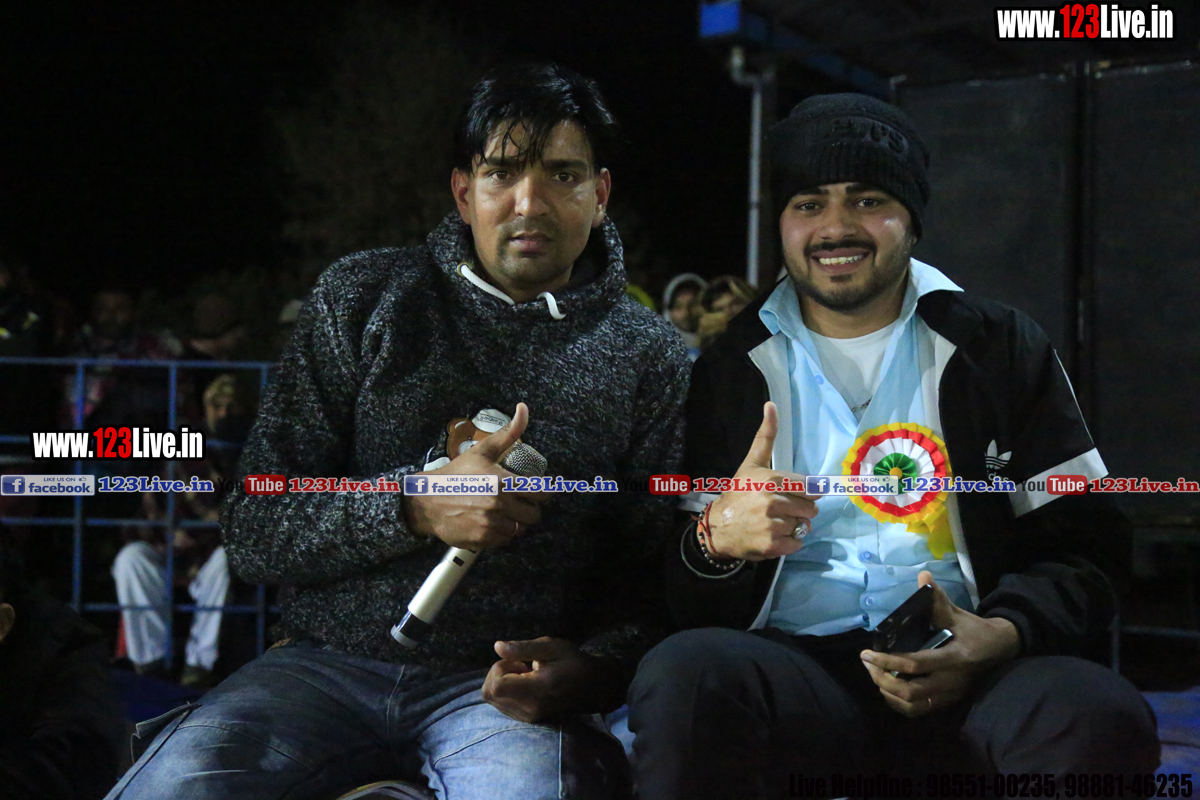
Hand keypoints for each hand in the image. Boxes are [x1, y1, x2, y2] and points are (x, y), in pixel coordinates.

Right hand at [402, 403, 546, 549]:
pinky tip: (493, 524)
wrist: (426, 500)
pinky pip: (505, 541)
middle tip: (522, 505)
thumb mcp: (483, 451)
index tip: (540, 493)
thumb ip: (508, 433)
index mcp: (504, 481)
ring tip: (506, 514)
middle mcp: (500, 504)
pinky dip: (502, 535)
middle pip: (534, 516)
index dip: (544, 494)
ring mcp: (491, 523)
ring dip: (516, 523)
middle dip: (531, 510)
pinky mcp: (482, 539)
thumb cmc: (456, 474)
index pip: (541, 493)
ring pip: (520, 530)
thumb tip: (523, 408)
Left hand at [482, 637, 622, 722]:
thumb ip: (523, 648)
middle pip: (489, 693)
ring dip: (503, 682)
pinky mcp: (527, 719)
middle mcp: (529, 709)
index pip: (495, 687)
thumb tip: (497, 647)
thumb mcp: (551, 647)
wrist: (594, 686)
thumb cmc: (573, 661)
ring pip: (493, 700)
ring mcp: (528, 717)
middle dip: (499, 674)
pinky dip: (508, 691)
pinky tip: (527, 684)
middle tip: (522, 666)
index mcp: (536, 690)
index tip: (518, 662)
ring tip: (527, 674)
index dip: (498, 669)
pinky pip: (502, 704)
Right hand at [707, 402, 818, 560]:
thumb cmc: (738, 494)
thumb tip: (771, 404)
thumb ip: (765, 436)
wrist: (717, 527)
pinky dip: (789, 542)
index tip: (788, 496)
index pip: (811, 489)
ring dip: (793, 527)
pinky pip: (797, 543)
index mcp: (772, 479)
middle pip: (810, 509)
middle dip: (799, 511)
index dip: (802, 494)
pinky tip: (773, 536)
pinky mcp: (772, 545)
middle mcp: (773, 501)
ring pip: (804, 526)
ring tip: (774, 523)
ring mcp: (772, 524)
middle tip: (779, 511)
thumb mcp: (751, 463)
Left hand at [859, 571, 1021, 717]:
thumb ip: (937, 599)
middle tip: (867, 664)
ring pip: (912, 705)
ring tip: (874, 674)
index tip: (866, 654)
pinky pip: (918, 710)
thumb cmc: (975, 630)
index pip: (915, 664)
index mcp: (953, 657)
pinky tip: (887, 688)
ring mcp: (949, 695)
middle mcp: (951, 681)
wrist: (1001, 650)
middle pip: (909, 692)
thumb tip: (922, 575)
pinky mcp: (948, 702)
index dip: (888, 661)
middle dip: (882, 679)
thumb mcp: (957, 614)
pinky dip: (898, 703)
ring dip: (887, 692)